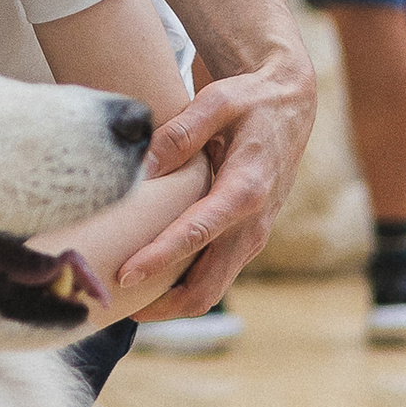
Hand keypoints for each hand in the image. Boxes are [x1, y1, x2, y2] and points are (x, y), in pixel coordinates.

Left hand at [110, 34, 318, 314]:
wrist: (291, 106)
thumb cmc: (251, 101)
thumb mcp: (219, 101)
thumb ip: (181, 132)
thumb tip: (143, 167)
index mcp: (246, 190)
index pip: (198, 234)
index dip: (160, 258)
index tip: (125, 275)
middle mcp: (253, 224)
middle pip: (207, 287)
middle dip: (162, 305)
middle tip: (114, 305)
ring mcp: (252, 237)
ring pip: (210, 290)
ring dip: (170, 303)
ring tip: (123, 303)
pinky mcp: (245, 240)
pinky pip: (214, 276)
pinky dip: (183, 288)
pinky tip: (150, 282)